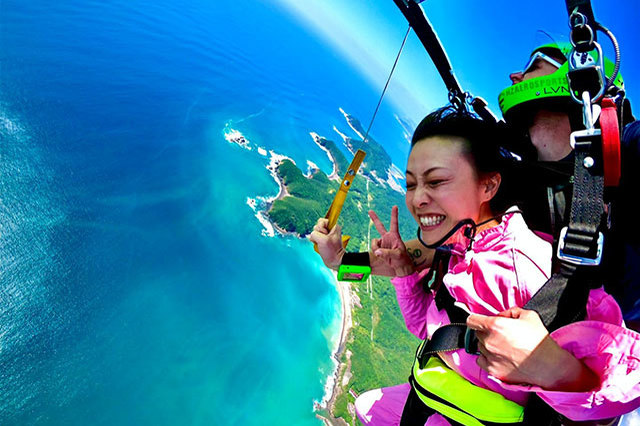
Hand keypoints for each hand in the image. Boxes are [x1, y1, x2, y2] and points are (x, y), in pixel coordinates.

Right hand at [309, 218, 344, 268]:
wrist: (334, 261)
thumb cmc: (332, 251)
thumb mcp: (323, 240)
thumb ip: (315, 234)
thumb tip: (310, 235)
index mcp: (333, 226)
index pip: (322, 221)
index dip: (321, 227)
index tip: (325, 234)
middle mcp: (329, 229)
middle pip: (317, 226)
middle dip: (318, 233)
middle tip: (324, 240)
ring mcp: (325, 235)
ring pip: (315, 232)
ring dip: (316, 238)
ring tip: (321, 244)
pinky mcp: (322, 240)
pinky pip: (314, 237)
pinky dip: (314, 241)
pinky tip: (318, 245)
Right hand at [369, 206, 413, 276]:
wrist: (400, 266)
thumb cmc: (402, 259)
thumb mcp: (397, 255)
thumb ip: (386, 253)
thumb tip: (376, 252)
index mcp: (395, 236)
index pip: (394, 223)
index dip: (394, 215)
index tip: (395, 206)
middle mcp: (388, 237)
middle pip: (380, 226)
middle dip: (374, 218)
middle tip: (370, 211)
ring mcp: (383, 242)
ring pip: (374, 242)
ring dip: (376, 248)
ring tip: (383, 254)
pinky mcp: (379, 248)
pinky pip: (373, 248)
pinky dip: (375, 252)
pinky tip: (381, 255)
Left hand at [467, 307, 598, 390]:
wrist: (548, 366)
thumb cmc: (539, 340)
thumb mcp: (528, 315)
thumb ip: (510, 312)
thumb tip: (501, 316)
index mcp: (494, 325)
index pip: (471, 320)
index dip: (476, 319)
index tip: (481, 322)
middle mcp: (488, 341)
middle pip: (477, 333)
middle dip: (486, 332)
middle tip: (501, 335)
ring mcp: (489, 356)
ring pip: (480, 346)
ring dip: (488, 345)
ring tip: (504, 347)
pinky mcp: (491, 370)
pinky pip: (481, 360)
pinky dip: (487, 358)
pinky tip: (500, 357)